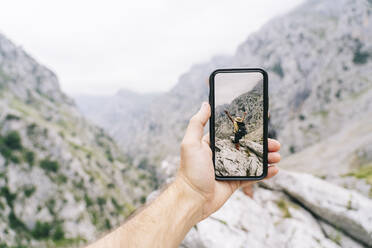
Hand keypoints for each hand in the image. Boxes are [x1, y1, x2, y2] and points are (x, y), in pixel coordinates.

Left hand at [176, 102, 280, 219]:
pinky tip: (274, 170)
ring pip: (253, 160)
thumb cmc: (190, 170)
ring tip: (278, 156)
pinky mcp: (235, 182)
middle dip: (262, 144)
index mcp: (214, 144)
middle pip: (247, 146)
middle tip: (275, 144)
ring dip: (267, 158)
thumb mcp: (191, 143)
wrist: (193, 199)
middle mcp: (223, 155)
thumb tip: (205, 103)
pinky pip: (253, 176)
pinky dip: (265, 173)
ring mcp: (230, 169)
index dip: (248, 129)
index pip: (234, 133)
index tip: (262, 124)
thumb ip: (197, 122)